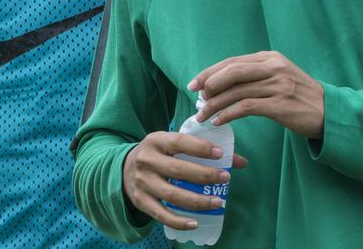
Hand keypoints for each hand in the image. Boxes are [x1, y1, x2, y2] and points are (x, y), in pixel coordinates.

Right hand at [122, 131, 248, 230]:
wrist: (123, 168)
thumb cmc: (159, 154)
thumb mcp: (173, 145)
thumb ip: (203, 150)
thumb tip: (240, 161)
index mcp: (156, 140)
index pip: (179, 142)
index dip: (200, 147)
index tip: (220, 154)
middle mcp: (146, 160)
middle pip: (177, 170)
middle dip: (204, 175)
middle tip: (225, 178)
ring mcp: (142, 182)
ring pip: (171, 195)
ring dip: (197, 200)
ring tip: (218, 202)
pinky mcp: (140, 201)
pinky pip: (161, 214)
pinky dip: (178, 221)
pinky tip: (195, 222)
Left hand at [190, 51, 324, 137]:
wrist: (328, 112)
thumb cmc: (299, 96)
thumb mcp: (279, 77)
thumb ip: (255, 76)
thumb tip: (221, 84)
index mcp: (271, 58)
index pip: (233, 62)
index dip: (210, 72)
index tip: (194, 83)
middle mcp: (273, 68)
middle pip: (232, 72)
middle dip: (209, 84)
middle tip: (197, 98)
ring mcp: (278, 85)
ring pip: (236, 91)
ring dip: (215, 104)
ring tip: (203, 115)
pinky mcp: (279, 104)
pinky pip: (245, 107)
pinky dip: (228, 114)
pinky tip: (219, 121)